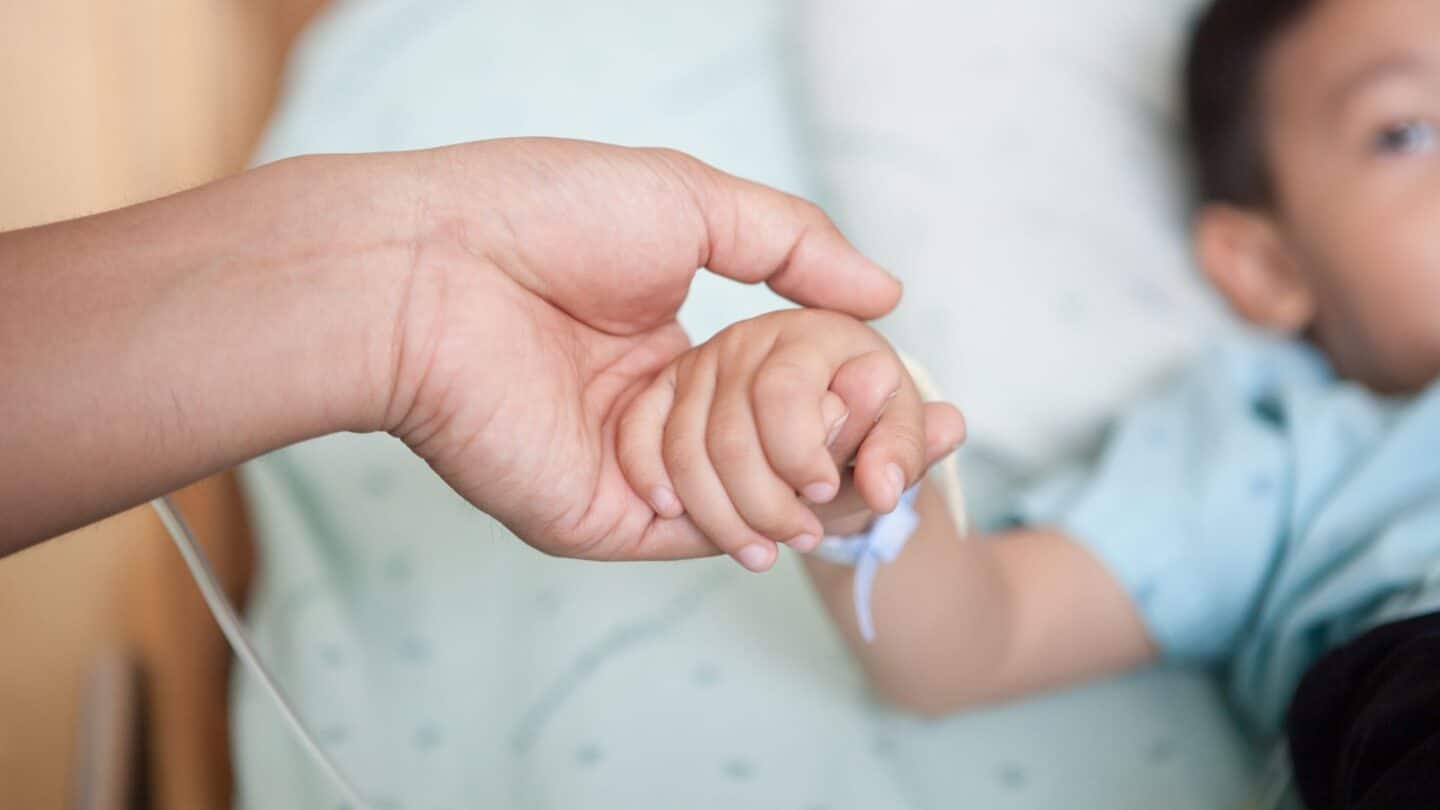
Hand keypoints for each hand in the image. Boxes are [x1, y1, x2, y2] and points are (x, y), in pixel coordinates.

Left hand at [382, 138, 905, 561]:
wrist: (436, 267)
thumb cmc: (549, 215)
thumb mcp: (694, 202)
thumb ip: (795, 244)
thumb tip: (888, 295)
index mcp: (667, 340)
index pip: (777, 388)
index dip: (845, 397)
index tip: (916, 404)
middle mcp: (649, 409)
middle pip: (768, 452)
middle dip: (844, 458)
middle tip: (918, 458)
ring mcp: (623, 466)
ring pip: (739, 499)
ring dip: (806, 493)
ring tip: (872, 480)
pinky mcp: (593, 514)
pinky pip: (691, 534)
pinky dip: (750, 527)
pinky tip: (805, 512)